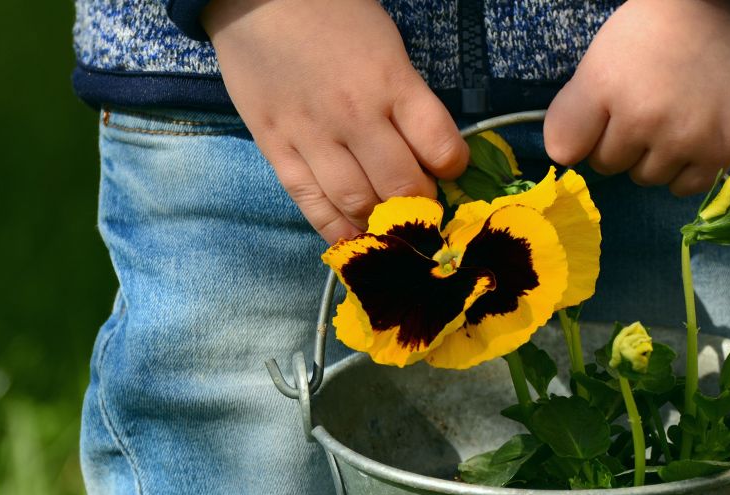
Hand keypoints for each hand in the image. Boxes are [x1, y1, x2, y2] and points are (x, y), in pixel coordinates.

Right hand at [203, 0, 468, 242]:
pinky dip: (335, 229)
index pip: (441, 147)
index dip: (453, 168)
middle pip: (402, 187)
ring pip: (358, 203)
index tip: (449, 170)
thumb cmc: (333, 14)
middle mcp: (355, 114)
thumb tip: (431, 152)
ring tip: (391, 225)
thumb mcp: (387, 46)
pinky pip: (310, 203)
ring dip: (382, 223)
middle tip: (423, 207)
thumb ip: (408, 97)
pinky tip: (353, 238)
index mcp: (391, 82)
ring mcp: (312, 135)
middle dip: (422, 206)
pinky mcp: (276, 148)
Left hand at [543, 0, 729, 196]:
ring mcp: (683, 138)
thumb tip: (564, 156)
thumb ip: (575, 108)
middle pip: (608, 165)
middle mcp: (643, 117)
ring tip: (672, 118)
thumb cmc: (659, 32)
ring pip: (646, 177)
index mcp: (605, 84)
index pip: (564, 148)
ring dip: (653, 157)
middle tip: (646, 108)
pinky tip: (692, 138)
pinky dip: (684, 170)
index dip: (580, 135)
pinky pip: (684, 187)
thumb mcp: (603, 55)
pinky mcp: (719, 151)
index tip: (599, 120)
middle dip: (620, 143)